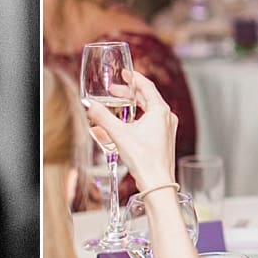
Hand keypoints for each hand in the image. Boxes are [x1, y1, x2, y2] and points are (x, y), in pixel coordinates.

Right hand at [82, 70, 177, 189]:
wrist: (157, 183)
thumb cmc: (144, 160)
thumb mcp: (119, 135)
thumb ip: (102, 117)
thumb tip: (90, 105)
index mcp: (160, 111)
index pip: (147, 86)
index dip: (134, 78)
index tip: (125, 73)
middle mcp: (167, 118)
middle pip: (148, 98)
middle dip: (130, 94)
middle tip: (115, 91)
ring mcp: (167, 129)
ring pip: (150, 110)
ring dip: (134, 106)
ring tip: (119, 106)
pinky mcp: (165, 140)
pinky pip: (152, 122)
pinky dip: (139, 118)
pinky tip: (127, 125)